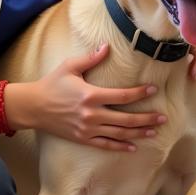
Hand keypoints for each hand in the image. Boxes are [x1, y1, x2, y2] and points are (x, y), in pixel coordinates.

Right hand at [17, 43, 165, 151]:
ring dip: (138, 133)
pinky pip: (105, 145)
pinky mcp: (83, 138)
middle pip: (126, 118)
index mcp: (91, 95)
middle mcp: (92, 114)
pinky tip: (133, 147)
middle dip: (146, 119)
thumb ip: (90, 58)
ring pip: (119, 133)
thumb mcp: (70, 67)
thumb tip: (107, 47)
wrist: (32, 107)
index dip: (140, 93)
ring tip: (154, 132)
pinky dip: (120, 146)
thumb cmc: (52, 84)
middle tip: (163, 118)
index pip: (122, 96)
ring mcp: (88, 129)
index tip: (153, 90)